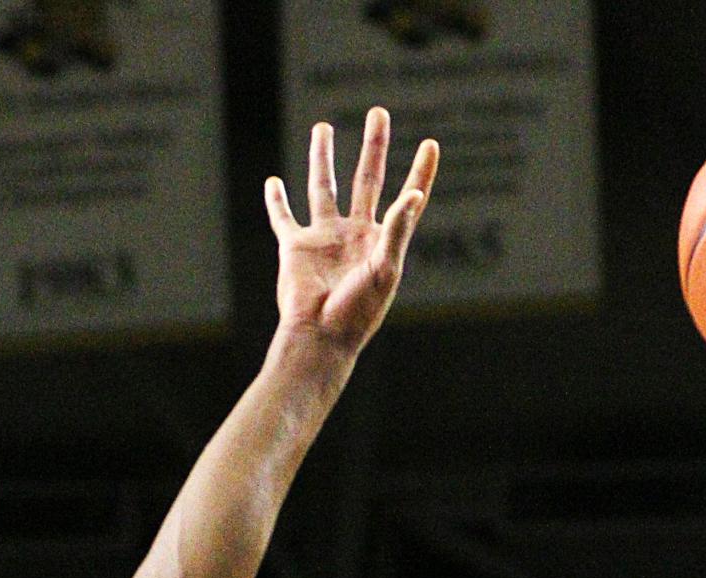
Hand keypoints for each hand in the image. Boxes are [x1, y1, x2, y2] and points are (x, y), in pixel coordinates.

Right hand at [264, 108, 438, 356]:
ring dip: (323, 157)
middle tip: (378, 112)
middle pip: (367, 178)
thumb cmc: (358, 311)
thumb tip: (414, 196)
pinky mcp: (295, 246)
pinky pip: (283, 217)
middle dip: (374, 146)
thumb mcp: (385, 269)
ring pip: (323, 186)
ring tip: (324, 127)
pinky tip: (274, 182)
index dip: (420, 172)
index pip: (407, 197)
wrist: (320, 336)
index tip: (431, 144)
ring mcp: (325, 238)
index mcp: (382, 241)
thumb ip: (397, 230)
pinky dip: (276, 200)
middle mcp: (355, 234)